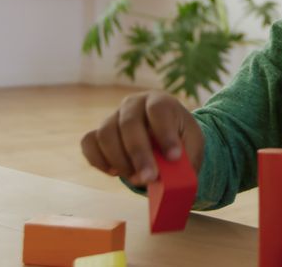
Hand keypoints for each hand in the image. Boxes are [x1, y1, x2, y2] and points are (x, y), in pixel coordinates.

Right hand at [80, 91, 204, 185]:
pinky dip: (99, 160)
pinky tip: (115, 172)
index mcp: (160, 101)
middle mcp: (133, 104)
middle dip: (139, 154)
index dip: (165, 133)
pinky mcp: (98, 132)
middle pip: (129, 123)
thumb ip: (186, 159)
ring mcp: (113, 116)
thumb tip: (170, 179)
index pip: (158, 110)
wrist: (164, 138)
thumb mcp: (192, 145)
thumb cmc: (179, 140)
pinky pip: (88, 143)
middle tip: (150, 177)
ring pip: (105, 134)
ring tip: (136, 178)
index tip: (174, 157)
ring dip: (119, 160)